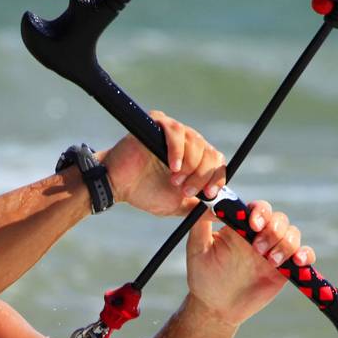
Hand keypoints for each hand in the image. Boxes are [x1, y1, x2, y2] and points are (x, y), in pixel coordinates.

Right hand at [102, 111, 226, 216]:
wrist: (116, 186)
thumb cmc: (145, 193)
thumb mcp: (178, 205)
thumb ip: (199, 208)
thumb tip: (220, 214)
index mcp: (195, 159)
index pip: (216, 162)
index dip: (217, 178)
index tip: (209, 195)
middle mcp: (188, 143)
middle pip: (210, 152)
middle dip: (202, 175)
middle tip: (187, 191)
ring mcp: (173, 132)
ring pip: (196, 142)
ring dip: (190, 166)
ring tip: (175, 181)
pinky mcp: (158, 123)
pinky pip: (176, 132)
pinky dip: (178, 151)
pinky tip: (173, 167)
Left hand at [184, 200, 313, 325]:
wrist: (216, 307)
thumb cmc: (203, 276)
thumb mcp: (196, 248)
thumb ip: (200, 223)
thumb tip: (211, 203)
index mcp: (242, 227)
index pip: (259, 209)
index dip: (260, 212)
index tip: (253, 225)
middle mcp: (261, 236)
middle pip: (279, 219)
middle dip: (273, 231)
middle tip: (258, 250)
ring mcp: (275, 251)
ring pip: (293, 234)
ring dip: (286, 244)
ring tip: (271, 262)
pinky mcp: (286, 269)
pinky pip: (304, 255)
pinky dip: (306, 254)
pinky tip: (297, 261)